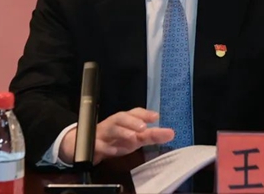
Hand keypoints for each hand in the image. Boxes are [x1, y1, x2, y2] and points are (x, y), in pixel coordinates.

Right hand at [58, 108, 174, 164]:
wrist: (91, 147)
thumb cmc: (117, 139)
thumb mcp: (135, 137)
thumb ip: (152, 136)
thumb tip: (171, 133)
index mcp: (124, 120)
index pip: (134, 113)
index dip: (144, 114)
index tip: (156, 117)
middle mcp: (114, 124)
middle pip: (121, 118)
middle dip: (132, 121)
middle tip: (144, 128)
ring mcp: (103, 133)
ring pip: (110, 128)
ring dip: (122, 132)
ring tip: (133, 138)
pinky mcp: (94, 144)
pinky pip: (98, 144)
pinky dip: (106, 147)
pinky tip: (115, 151)